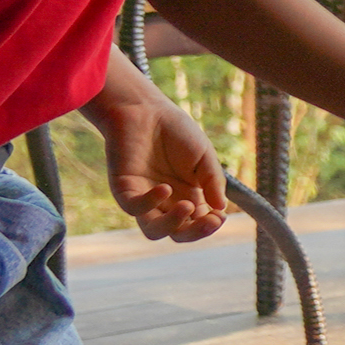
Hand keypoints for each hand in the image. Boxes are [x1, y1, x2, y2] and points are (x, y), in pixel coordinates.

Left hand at [95, 81, 230, 242]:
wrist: (146, 110)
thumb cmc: (176, 131)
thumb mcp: (204, 156)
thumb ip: (213, 181)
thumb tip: (220, 208)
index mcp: (188, 197)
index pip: (197, 224)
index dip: (209, 226)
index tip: (220, 216)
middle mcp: (165, 203)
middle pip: (177, 234)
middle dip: (195, 232)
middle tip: (210, 219)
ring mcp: (144, 198)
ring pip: (154, 231)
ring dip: (172, 225)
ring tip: (187, 206)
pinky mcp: (124, 189)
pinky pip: (134, 208)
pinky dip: (150, 202)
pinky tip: (165, 187)